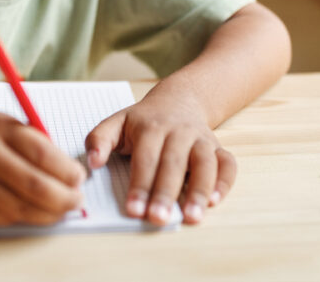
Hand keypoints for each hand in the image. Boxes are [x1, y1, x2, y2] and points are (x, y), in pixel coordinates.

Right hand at [0, 112, 85, 225]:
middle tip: (77, 199)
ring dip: (48, 213)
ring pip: (21, 208)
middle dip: (64, 197)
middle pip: (34, 186)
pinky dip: (24, 217)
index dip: (66, 170)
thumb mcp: (3, 124)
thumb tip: (69, 171)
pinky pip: (3, 219)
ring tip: (61, 208)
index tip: (80, 177)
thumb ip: (34, 141)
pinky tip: (34, 210)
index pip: (42, 153)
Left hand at [84, 89, 235, 225]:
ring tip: (192, 217)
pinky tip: (214, 201)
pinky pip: (228, 164)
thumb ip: (100, 139)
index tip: (133, 209)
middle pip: (173, 163)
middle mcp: (178, 132)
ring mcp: (200, 139)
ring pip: (204, 163)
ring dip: (199, 190)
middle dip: (166, 193)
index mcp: (150, 127)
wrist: (179, 99)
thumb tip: (92, 163)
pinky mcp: (217, 148)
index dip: (140, 185)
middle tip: (158, 218)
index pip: (145, 159)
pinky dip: (224, 182)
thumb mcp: (117, 121)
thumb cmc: (144, 119)